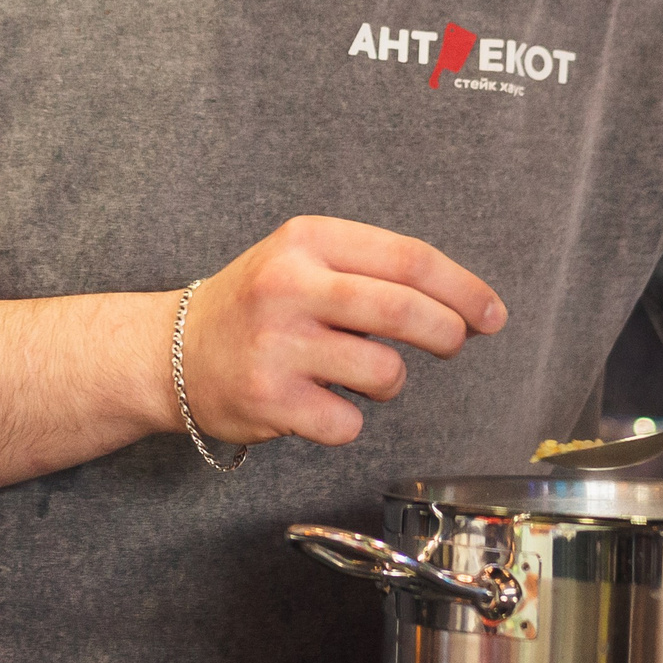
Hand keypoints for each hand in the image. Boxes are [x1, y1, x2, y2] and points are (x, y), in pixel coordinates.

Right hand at [176, 216, 506, 448]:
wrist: (171, 351)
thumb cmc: (258, 305)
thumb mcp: (304, 258)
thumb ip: (373, 271)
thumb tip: (464, 306)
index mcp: (307, 240)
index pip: (408, 258)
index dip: (462, 288)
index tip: (491, 312)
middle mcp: (290, 286)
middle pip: (404, 310)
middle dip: (447, 332)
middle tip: (456, 342)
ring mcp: (277, 344)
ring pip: (384, 373)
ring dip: (389, 381)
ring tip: (360, 373)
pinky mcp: (269, 399)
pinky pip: (348, 423)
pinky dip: (348, 420)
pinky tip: (320, 403)